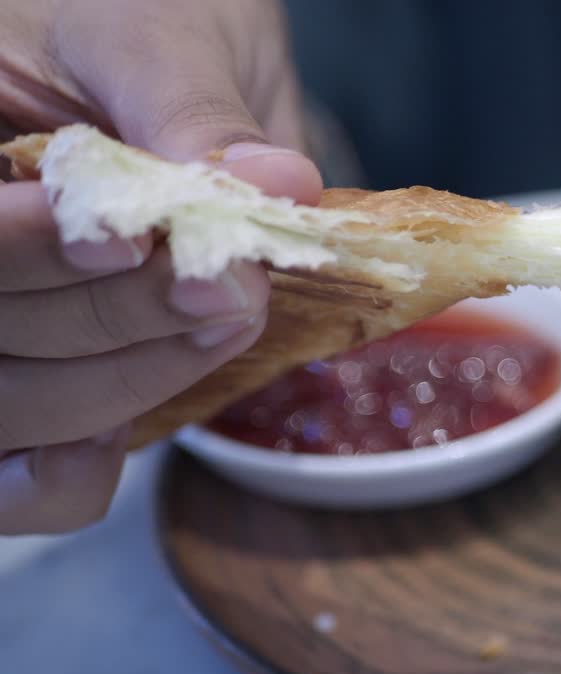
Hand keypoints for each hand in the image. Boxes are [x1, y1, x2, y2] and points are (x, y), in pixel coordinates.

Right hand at [0, 0, 320, 533]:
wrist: (160, 45)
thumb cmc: (136, 15)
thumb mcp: (159, 36)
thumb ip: (192, 113)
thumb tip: (267, 185)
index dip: (26, 254)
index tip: (131, 240)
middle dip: (107, 319)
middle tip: (229, 286)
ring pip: (10, 407)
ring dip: (120, 385)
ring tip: (228, 318)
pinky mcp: (44, 369)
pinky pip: (26, 472)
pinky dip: (78, 468)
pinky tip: (145, 414)